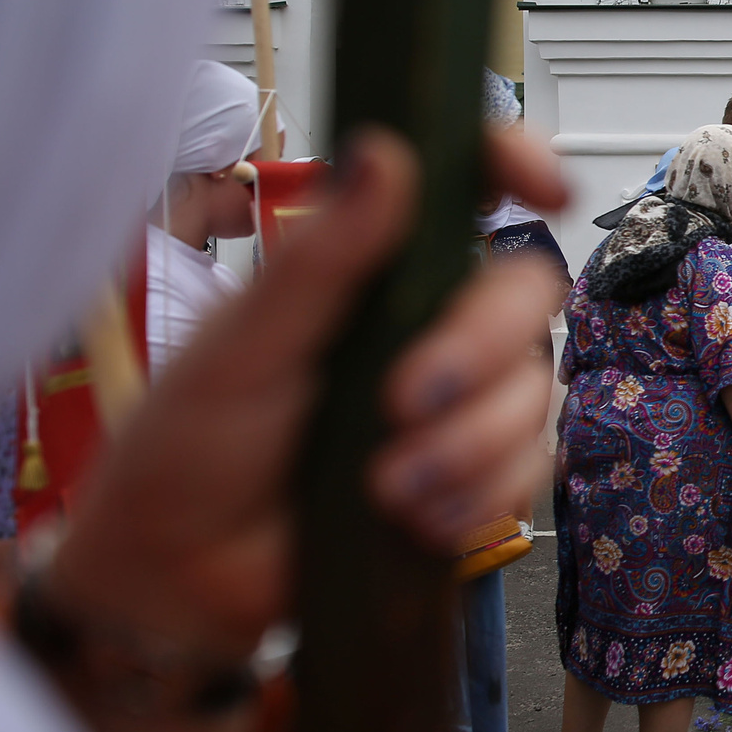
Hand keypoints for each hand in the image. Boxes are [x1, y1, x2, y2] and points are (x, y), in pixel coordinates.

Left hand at [53, 125, 568, 660]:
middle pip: (528, 293)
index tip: (547, 189)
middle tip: (405, 402)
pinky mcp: (472, 473)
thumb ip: (322, 258)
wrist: (184, 577)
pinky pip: (528, 468)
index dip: (521, 167)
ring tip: (387, 488)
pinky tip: (416, 520)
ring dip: (469, 445)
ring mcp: (458, 398)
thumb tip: (385, 154)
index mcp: (372, 267)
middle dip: (481, 350)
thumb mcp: (243, 346)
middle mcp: (428, 320)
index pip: (469, 188)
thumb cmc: (189, 447)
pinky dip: (480, 497)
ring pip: (535, 390)